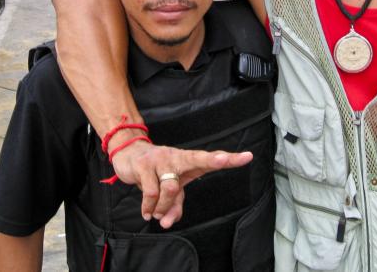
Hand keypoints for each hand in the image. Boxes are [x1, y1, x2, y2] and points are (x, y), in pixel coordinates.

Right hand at [110, 138, 252, 228]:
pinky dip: (149, 207)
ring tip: (156, 213)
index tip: (247, 157)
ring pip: (170, 188)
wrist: (129, 154)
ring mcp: (161, 159)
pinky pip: (152, 192)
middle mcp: (177, 157)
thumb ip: (174, 205)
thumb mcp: (170, 190)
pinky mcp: (144, 164)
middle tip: (224, 160)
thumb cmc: (157, 171)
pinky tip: (147, 213)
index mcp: (188, 161)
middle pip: (197, 159)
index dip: (229, 159)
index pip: (210, 159)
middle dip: (213, 160)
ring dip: (163, 208)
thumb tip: (167, 222)